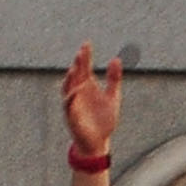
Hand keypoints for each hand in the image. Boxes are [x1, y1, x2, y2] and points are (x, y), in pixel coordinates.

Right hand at [63, 44, 122, 161]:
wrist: (99, 142)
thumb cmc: (103, 120)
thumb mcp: (113, 97)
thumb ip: (114, 79)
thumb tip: (116, 59)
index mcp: (87, 85)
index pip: (85, 67)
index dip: (85, 56)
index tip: (87, 43)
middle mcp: (78, 91)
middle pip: (76, 74)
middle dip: (78, 64)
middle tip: (82, 53)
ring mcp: (73, 103)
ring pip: (68, 87)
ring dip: (71, 78)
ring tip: (75, 68)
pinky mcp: (71, 116)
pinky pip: (68, 105)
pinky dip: (70, 98)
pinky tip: (75, 90)